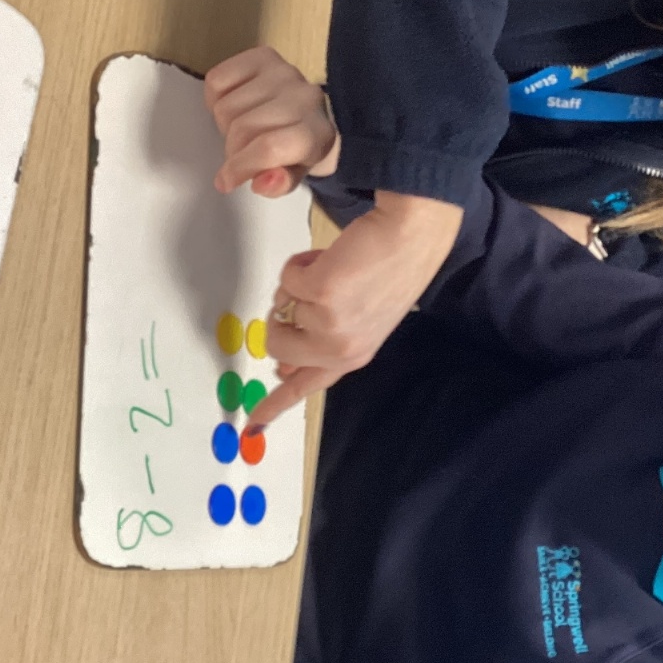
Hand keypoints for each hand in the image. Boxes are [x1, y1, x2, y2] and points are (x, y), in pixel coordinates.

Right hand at [205, 45, 338, 196]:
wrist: (310, 115)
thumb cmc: (297, 150)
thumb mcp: (293, 176)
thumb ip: (280, 184)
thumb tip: (261, 183)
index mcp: (316, 133)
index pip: (268, 148)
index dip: (240, 167)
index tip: (225, 182)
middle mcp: (303, 97)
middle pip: (242, 128)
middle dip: (233, 151)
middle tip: (241, 156)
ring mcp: (282, 72)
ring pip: (226, 107)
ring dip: (225, 127)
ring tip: (242, 131)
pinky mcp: (262, 56)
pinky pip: (217, 80)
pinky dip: (215, 99)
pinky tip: (234, 107)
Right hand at [250, 191, 462, 428]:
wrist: (409, 238)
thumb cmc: (389, 272)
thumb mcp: (359, 321)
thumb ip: (321, 344)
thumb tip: (282, 364)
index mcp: (351, 357)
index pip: (304, 389)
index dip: (272, 406)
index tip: (253, 424)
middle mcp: (340, 348)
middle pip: (277, 346)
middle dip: (279, 316)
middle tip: (305, 293)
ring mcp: (329, 324)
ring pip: (279, 308)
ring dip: (297, 284)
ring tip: (331, 272)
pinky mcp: (320, 293)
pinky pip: (286, 278)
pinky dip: (301, 263)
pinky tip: (329, 259)